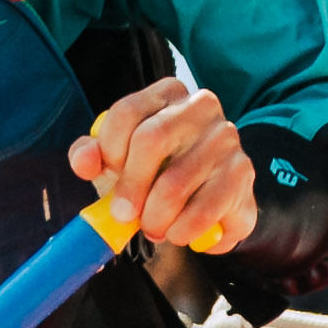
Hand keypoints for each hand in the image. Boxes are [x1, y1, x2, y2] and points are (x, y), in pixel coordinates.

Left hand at [71, 77, 254, 257]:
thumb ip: (93, 155)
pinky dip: (184, 229)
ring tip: (152, 229)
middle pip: (152, 140)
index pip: (127, 112)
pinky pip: (205, 207)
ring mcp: (226, 139)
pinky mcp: (243, 173)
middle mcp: (202, 107)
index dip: (109, 150)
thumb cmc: (158, 172)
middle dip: (131, 187)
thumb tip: (84, 161)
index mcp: (168, 94)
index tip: (107, 174)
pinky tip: (178, 234)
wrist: (211, 197)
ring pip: (176, 181)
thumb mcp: (119, 159)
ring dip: (156, 216)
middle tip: (124, 215)